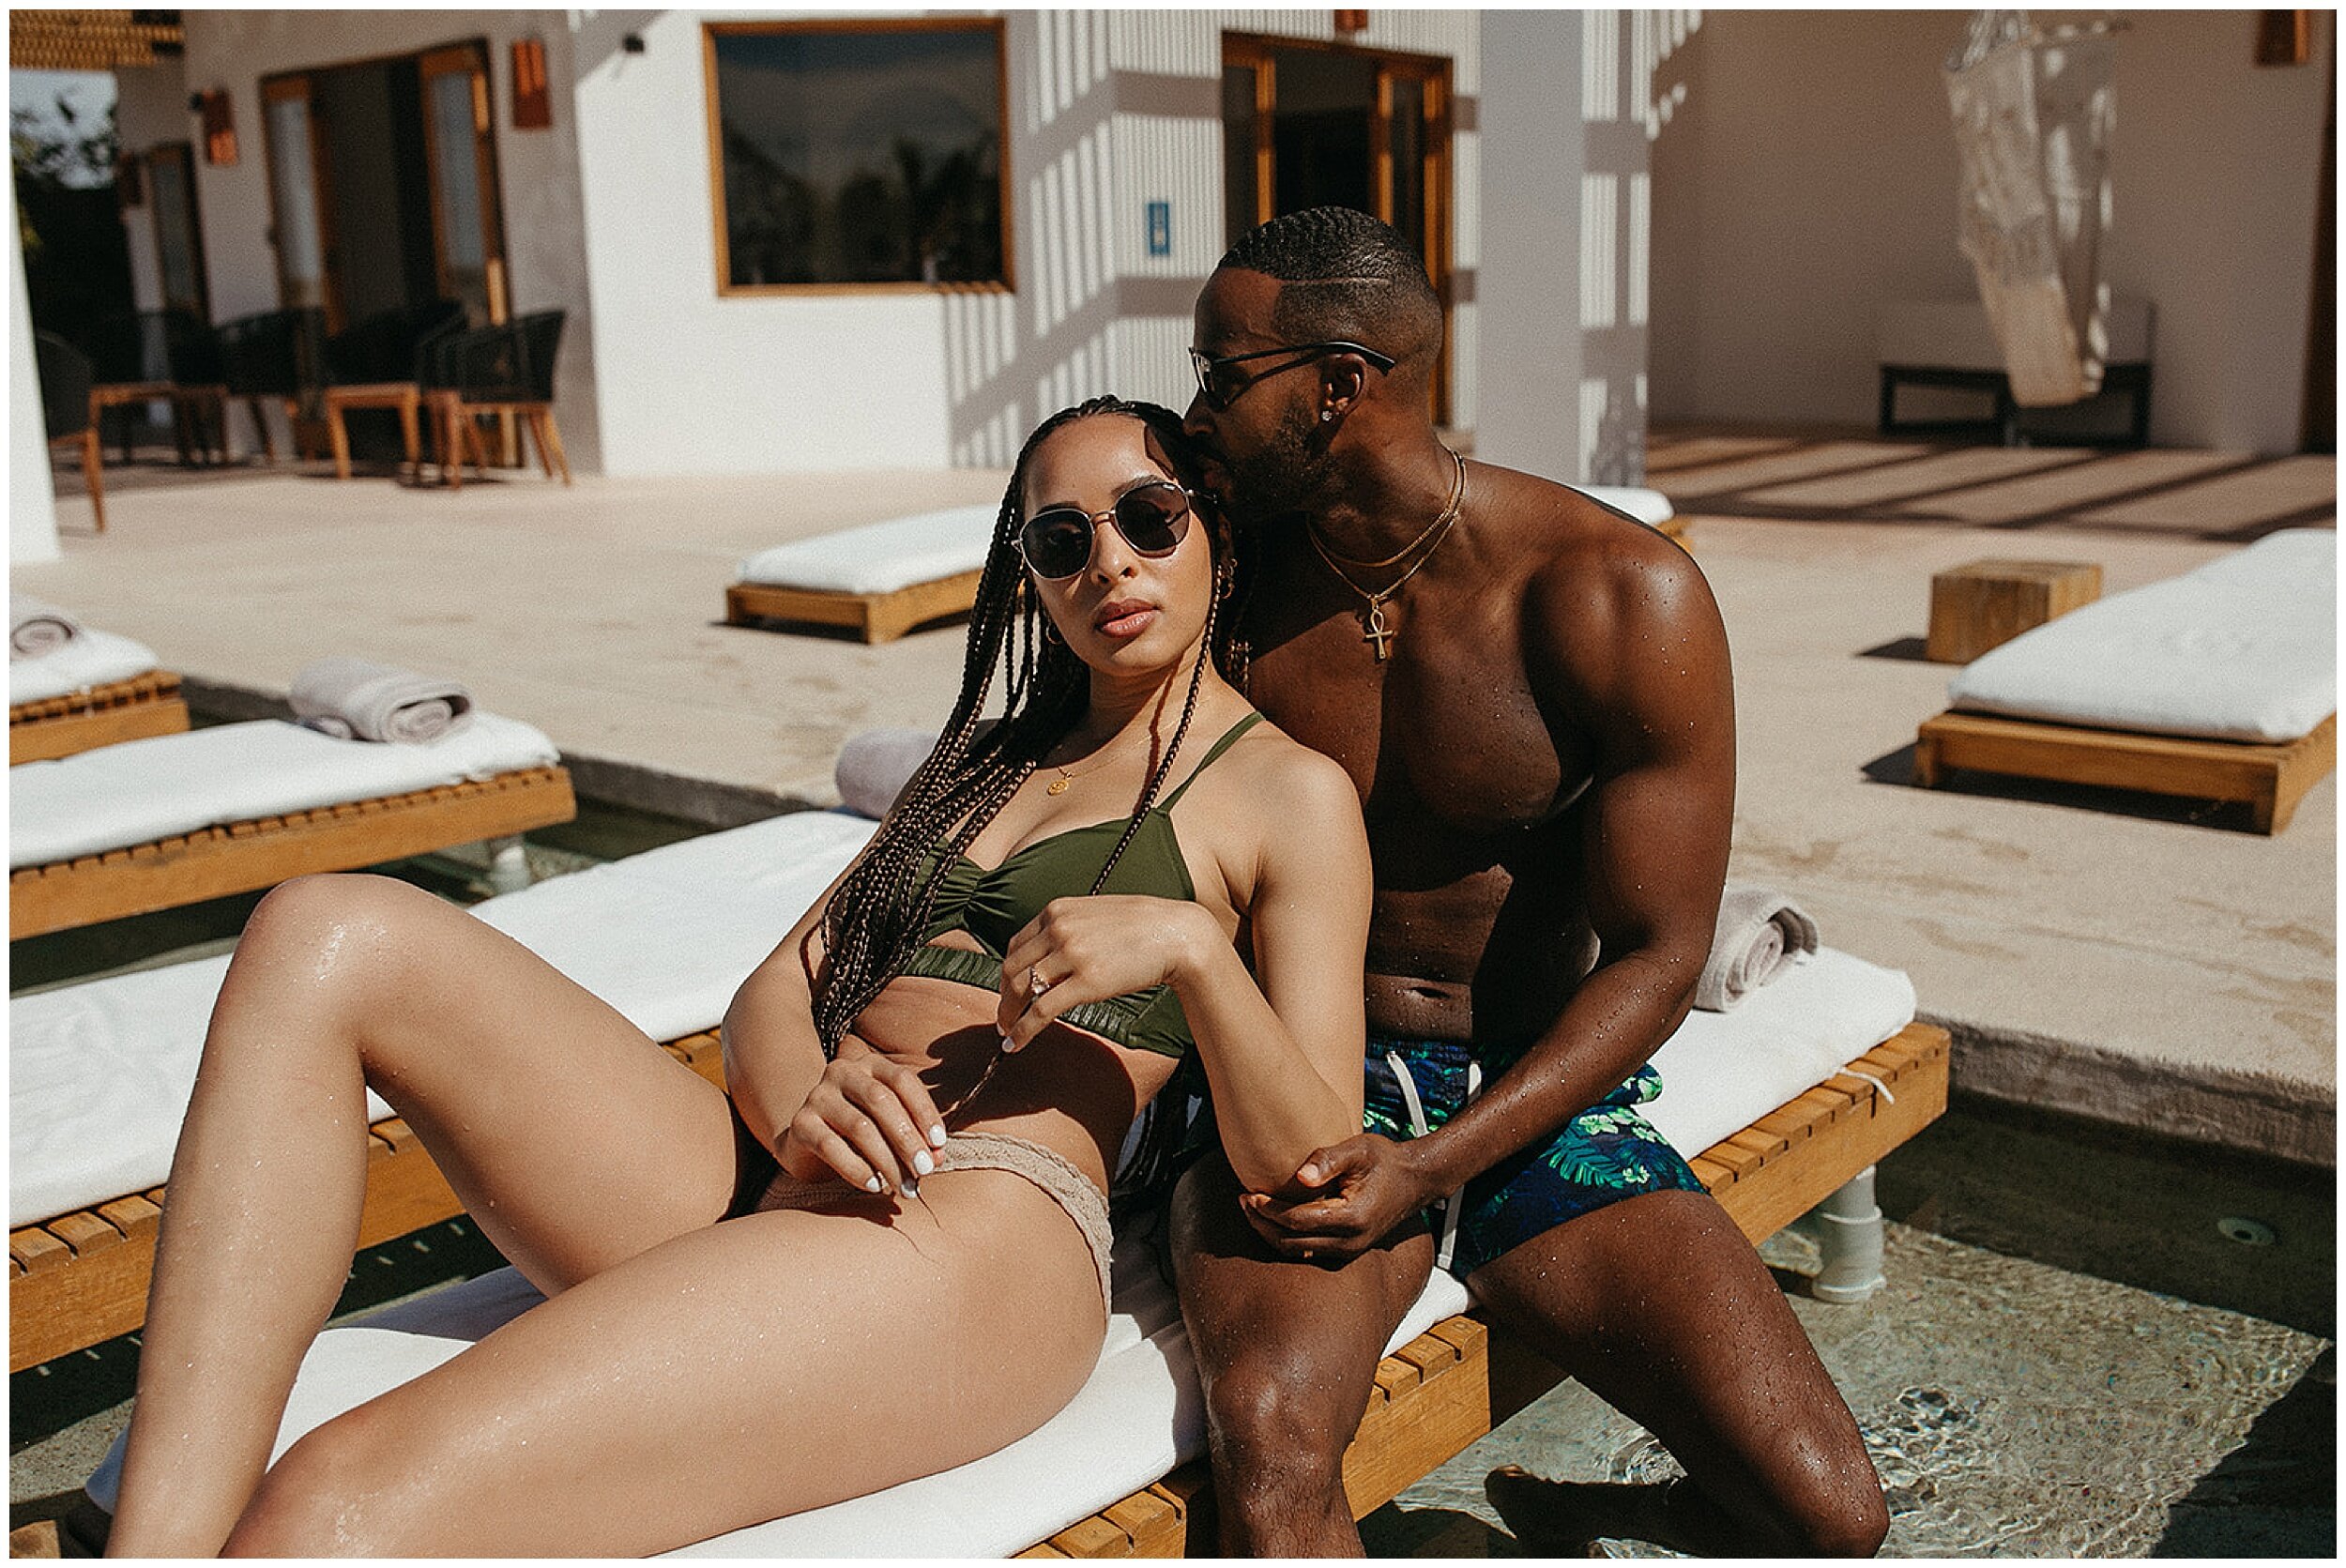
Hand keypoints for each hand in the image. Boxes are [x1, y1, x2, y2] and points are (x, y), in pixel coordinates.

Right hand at [775, 1049, 948, 1195]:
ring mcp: (818, 1096)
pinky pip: (831, 1146)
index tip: (939, 1144)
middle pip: (881, 1101)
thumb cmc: (860, 1131)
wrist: (808, 1140)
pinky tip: (875, 1185)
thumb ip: (915, 1137)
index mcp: (870, 1064)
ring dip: (887, 1160)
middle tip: (925, 1170)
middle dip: (907, 1139)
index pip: (902, 1080)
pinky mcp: (801, 1123)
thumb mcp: (889, 1129)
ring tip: (903, 1186)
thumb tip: (937, 1158)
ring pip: (859, 1126)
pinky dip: (857, 1169)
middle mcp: (842, 1072)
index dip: (924, 1111)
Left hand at [994, 896, 1215, 1050]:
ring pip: (1021, 989)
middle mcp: (1058, 928)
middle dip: (1004, 996)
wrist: (1177, 934)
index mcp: (1058, 910)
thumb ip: (1069, 930)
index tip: (1008, 990)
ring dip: (1009, 1015)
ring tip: (1007, 1032)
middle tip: (1004, 1017)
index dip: (1007, 972)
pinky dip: (1023, 1030)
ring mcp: (1071, 954)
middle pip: (1012, 968)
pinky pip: (1041, 1010)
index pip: (1016, 944)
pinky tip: (1015, 1044)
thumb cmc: (1144, 927)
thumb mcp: (1096, 916)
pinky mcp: (1086, 982)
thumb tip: (1052, 956)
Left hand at [1238, 1134, 1438, 1261]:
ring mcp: (1349, 1250)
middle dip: (1262, 1224)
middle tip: (1243, 1202)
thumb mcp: (1359, 1149)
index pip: (1298, 1221)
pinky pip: (1307, 1251)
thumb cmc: (1386, 1160)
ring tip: (1252, 1210)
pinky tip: (1273, 1218)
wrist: (1415, 1180)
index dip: (1270, 1210)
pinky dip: (1286, 1237)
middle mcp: (1351, 1242)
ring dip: (1271, 1234)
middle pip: (1291, 1243)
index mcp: (1353, 1218)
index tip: (1250, 1194)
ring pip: (1297, 1252)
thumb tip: (1300, 1176)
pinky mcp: (1347, 1250)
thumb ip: (1329, 1160)